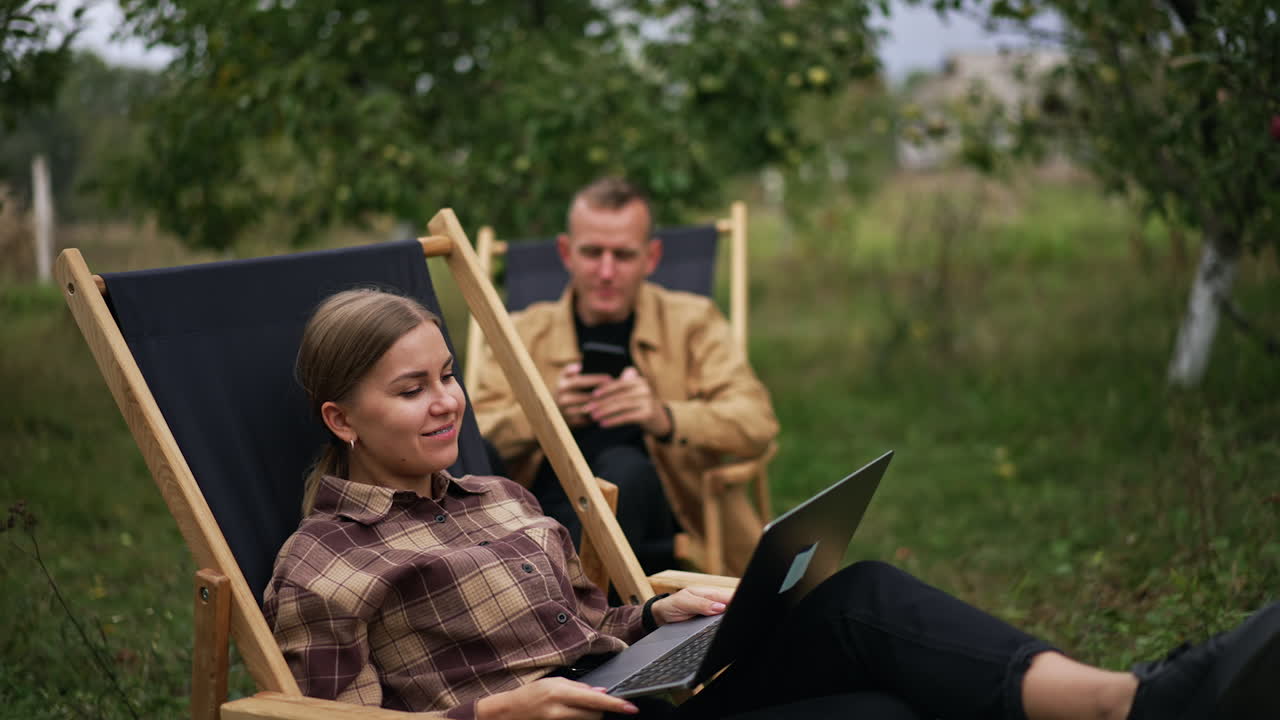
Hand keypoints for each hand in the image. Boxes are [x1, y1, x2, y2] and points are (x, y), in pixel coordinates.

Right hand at [475, 677, 637, 719]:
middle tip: (589, 702)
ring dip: (588, 715)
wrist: (508, 713)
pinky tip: (570, 715)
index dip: (615, 704)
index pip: (595, 700)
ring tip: (573, 708)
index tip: (631, 708)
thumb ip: (579, 688)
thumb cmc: (530, 696)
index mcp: (560, 693)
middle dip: (599, 709)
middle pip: (595, 715)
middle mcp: (559, 711)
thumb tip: (601, 693)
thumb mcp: (553, 683)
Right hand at [555, 363, 611, 427]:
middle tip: (616, 392)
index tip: (610, 378)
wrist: (554, 409)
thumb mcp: (564, 377)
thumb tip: (579, 366)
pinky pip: (587, 420)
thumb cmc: (566, 389)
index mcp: (562, 385)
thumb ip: (570, 369)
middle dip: (602, 394)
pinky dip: (597, 415)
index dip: (596, 379)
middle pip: (586, 397)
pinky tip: (608, 412)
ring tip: (614, 402)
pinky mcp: (570, 423)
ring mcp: (566, 412)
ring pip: (588, 409)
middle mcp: (562, 399)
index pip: (581, 381)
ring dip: (601, 406)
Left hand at [585, 367, 671, 435]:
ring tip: (593, 417)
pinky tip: (603, 424)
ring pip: (621, 406)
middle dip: (601, 403)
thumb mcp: (632, 394)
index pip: (619, 383)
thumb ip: (619, 388)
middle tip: (587, 409)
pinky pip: (626, 417)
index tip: (592, 395)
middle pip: (618, 395)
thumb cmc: (641, 406)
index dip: (605, 389)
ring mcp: (647, 401)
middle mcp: (644, 388)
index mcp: (639, 380)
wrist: (661, 420)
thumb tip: (595, 389)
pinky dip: (613, 420)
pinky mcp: (648, 414)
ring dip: (604, 412)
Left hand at [650, 586, 733, 626]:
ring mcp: (710, 612)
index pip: (726, 596)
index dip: (735, 601)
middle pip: (729, 605)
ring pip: (725, 615)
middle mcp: (711, 602)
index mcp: (707, 593)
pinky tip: (724, 629)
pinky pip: (718, 623)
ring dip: (728, 619)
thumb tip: (720, 607)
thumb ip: (701, 604)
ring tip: (732, 624)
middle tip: (738, 619)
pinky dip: (722, 625)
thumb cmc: (671, 605)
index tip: (740, 608)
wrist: (661, 617)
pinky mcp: (707, 623)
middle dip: (735, 610)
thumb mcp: (683, 603)